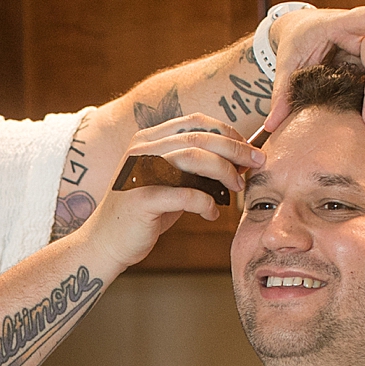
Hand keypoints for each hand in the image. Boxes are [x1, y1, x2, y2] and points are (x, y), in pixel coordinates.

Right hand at [76, 114, 261, 272]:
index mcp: (149, 139)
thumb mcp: (172, 183)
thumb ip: (197, 168)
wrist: (107, 243)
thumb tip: (240, 159)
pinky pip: (185, 195)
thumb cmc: (146, 213)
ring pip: (193, 158)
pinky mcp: (141, 199)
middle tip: (257, 163)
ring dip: (224, 171)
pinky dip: (206, 204)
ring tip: (237, 188)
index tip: (250, 150)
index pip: (197, 122)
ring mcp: (139, 172)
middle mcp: (143, 149)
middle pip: (200, 137)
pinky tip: (212, 214)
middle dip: (235, 149)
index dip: (229, 132)